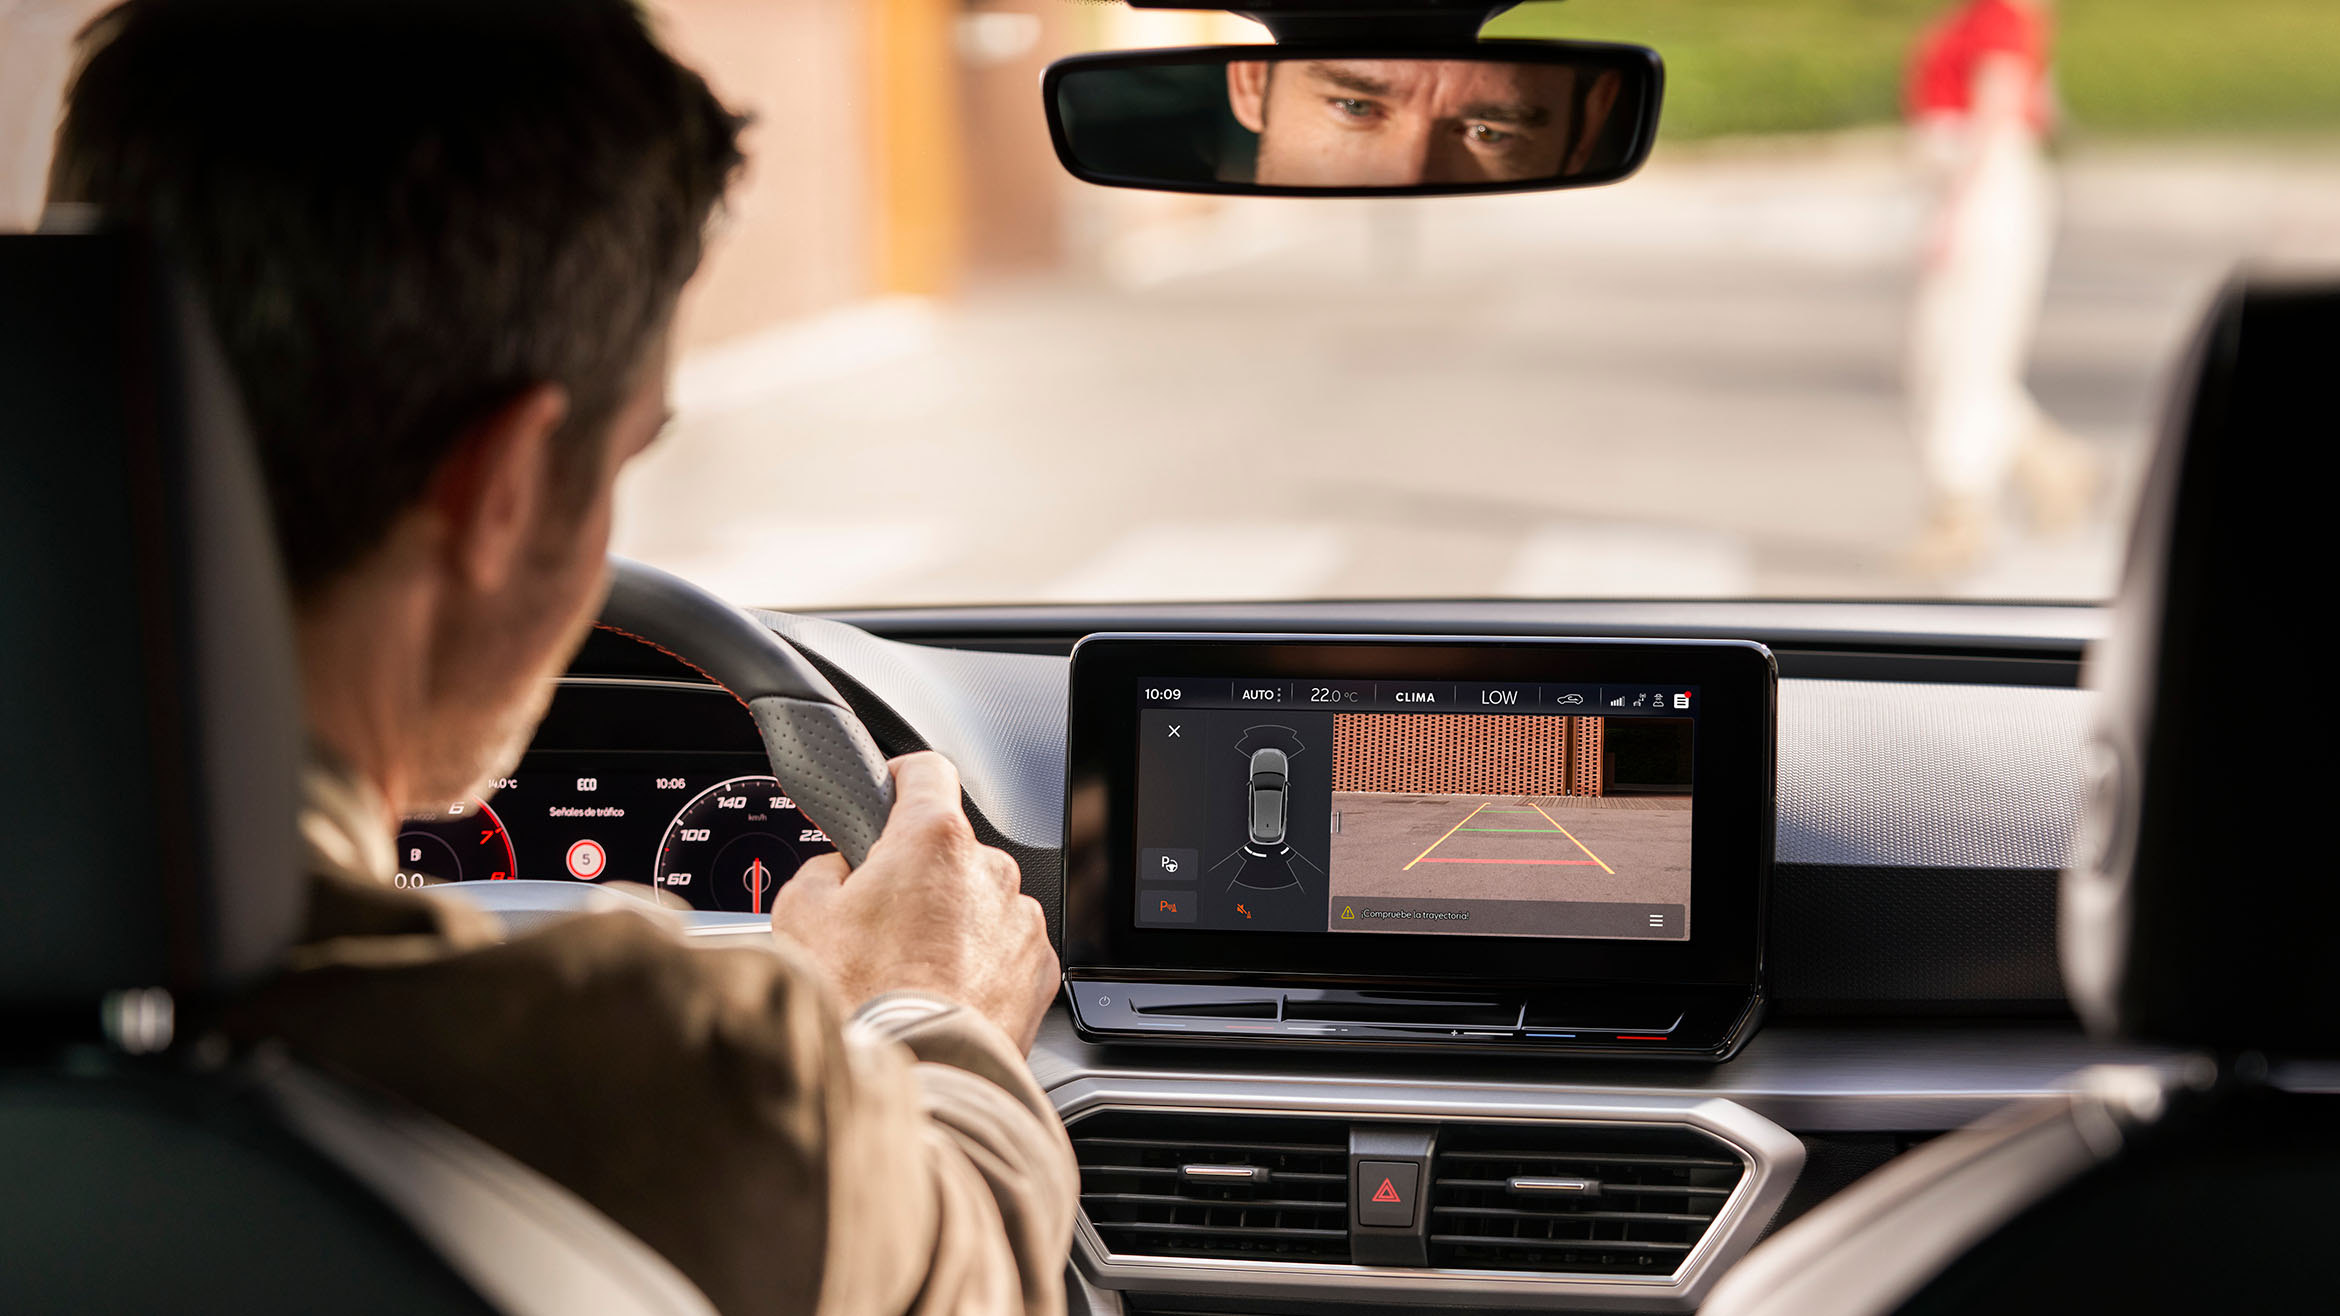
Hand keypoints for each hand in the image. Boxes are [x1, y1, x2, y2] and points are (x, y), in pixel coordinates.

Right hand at [773, 751, 1058, 1051]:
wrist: (915, 1081)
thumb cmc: (861, 1003)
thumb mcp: (801, 916)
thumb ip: (822, 869)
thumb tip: (838, 871)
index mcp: (934, 841)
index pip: (927, 770)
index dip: (900, 778)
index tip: (888, 794)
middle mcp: (991, 871)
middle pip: (950, 850)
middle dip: (916, 875)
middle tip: (877, 919)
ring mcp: (1021, 923)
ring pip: (979, 903)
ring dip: (951, 923)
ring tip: (909, 972)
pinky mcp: (1039, 971)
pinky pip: (1005, 950)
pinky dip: (980, 964)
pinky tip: (942, 995)